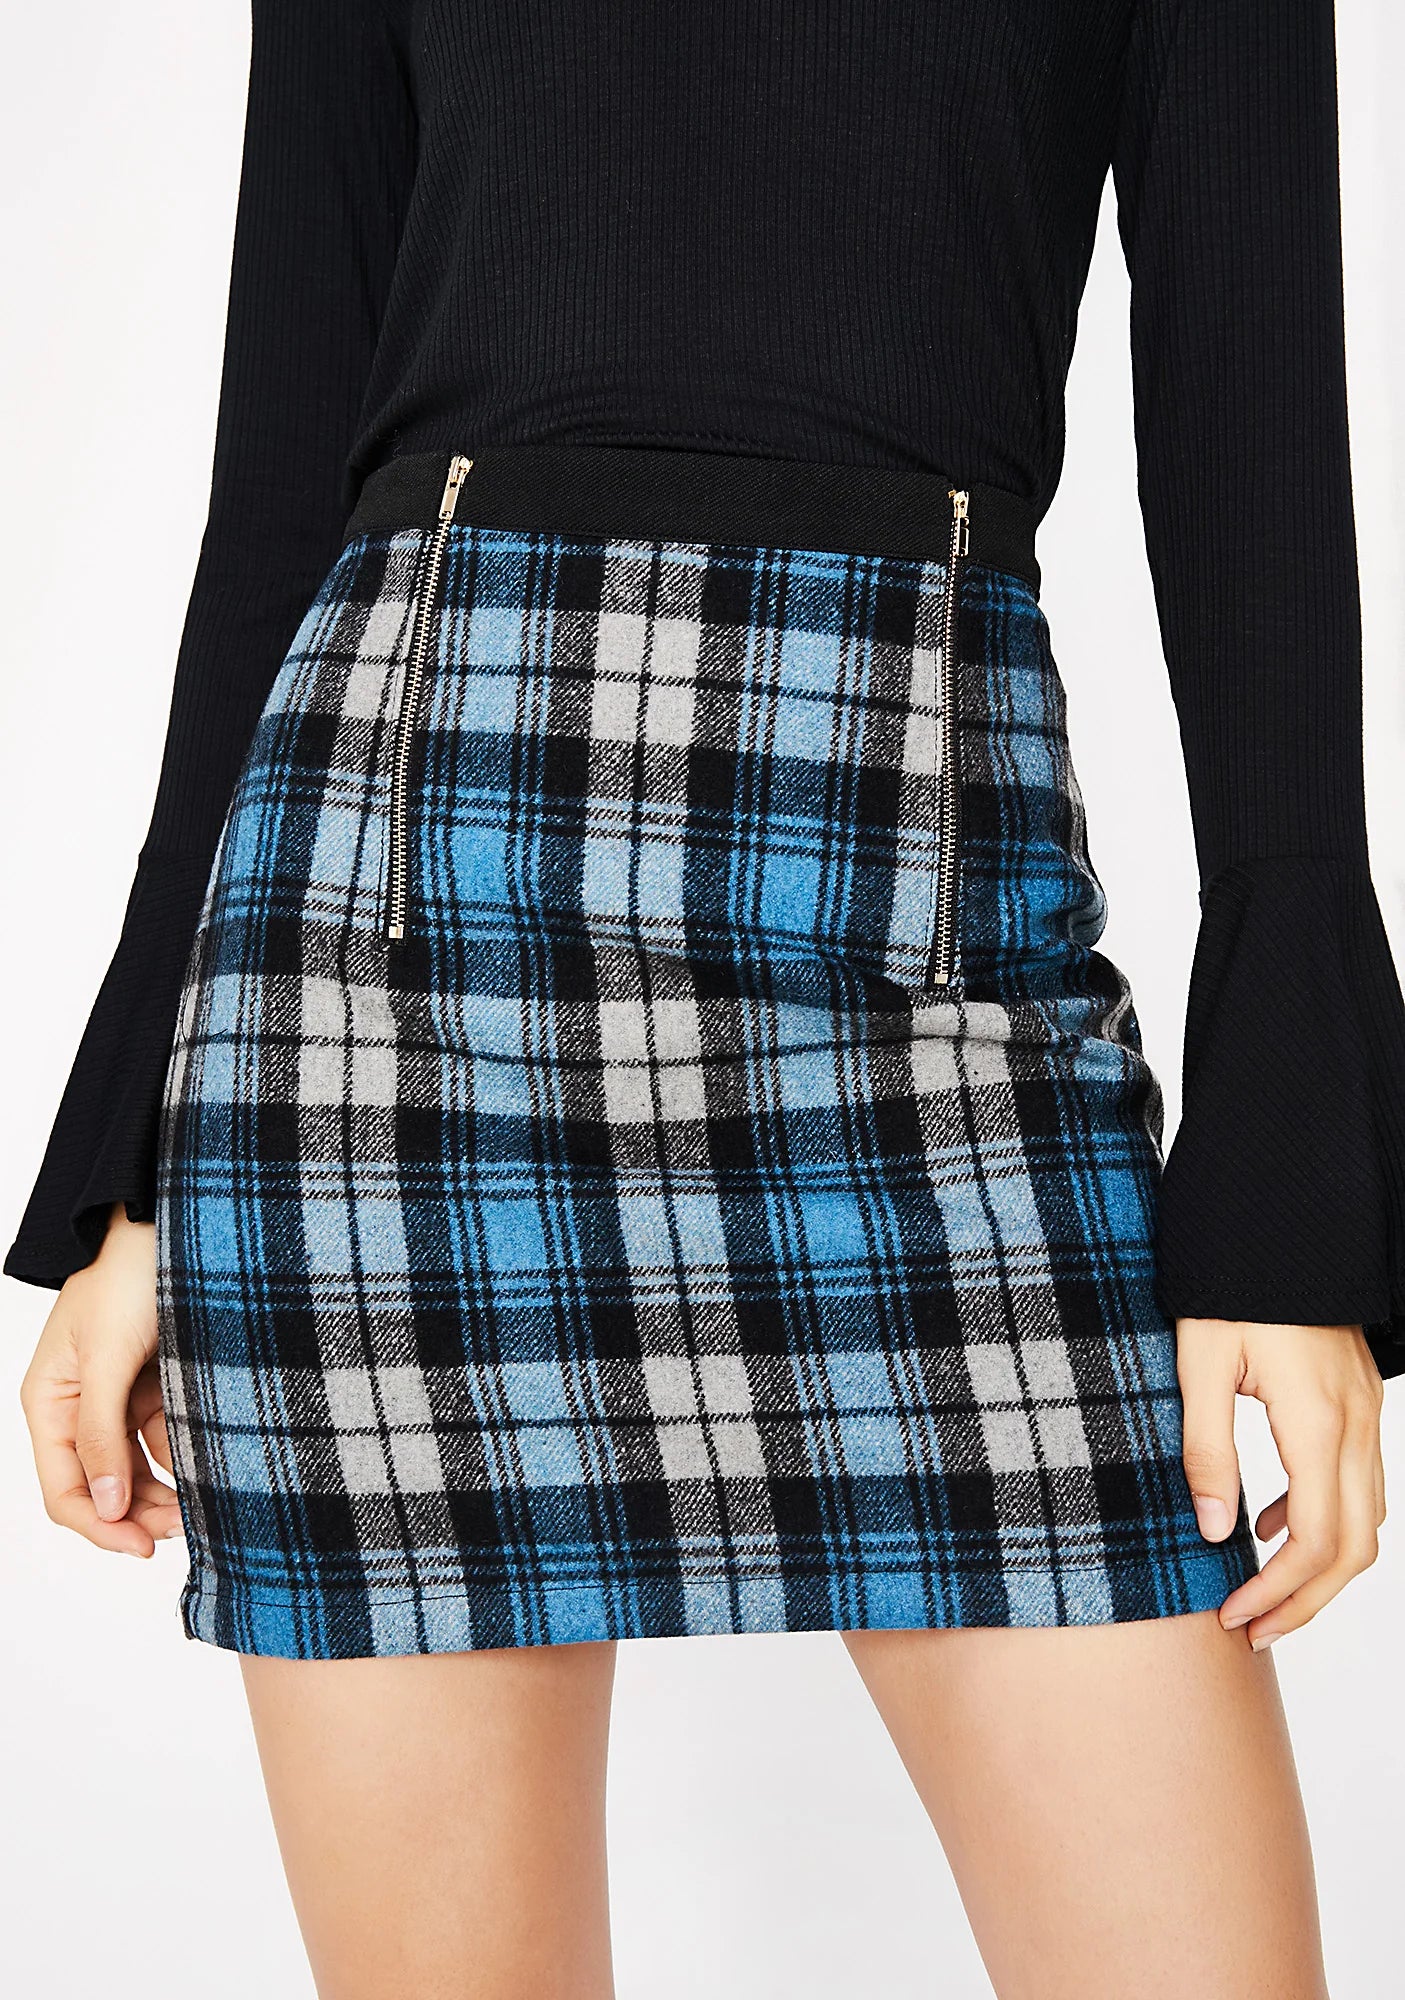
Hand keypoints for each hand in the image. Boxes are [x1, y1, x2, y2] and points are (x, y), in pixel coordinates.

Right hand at [19, 1205, 182, 1556]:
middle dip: (139, 1515)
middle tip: (187, 1529)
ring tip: (206, 1506)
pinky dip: (187, 1456)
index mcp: (50, 1402)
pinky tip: (215, 1467)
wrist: (171, 1222)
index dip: (98, 1526)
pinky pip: (169, 1437)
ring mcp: (121, 1397)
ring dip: (166, 1493)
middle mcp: (81, 1407)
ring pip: (139, 1469)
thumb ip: (101, 1433)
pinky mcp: (160, 1384)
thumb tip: (105, 1506)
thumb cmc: (127, 1277)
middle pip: (103, 1487)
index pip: (63, 1490)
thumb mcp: (107, 1357)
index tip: (142, 1547)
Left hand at [1177, 1317, 1384, 1649]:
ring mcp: (1365, 1413)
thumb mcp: (1199, 1363)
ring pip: (1366, 1520)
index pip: (1315, 1539)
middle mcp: (1356, 1424)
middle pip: (1354, 1547)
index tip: (1234, 1617)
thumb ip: (1206, 1449)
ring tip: (1259, 1595)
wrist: (1277, 1223)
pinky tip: (1269, 1524)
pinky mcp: (1358, 1401)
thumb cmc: (1229, 1287)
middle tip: (1251, 1632)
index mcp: (1317, 1420)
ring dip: (1320, 1569)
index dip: (1280, 1592)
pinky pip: (1359, 1482)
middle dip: (1306, 1602)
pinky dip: (1324, 1520)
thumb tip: (1215, 1533)